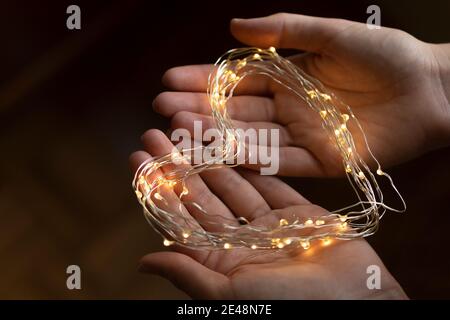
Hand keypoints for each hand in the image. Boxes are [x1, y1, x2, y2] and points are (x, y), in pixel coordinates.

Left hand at [129, 129, 406, 298]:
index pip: (180, 219)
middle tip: (154, 132)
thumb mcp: (231, 294)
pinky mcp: (297, 213)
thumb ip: (190, 275)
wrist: (356, 301)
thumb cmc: (292, 305)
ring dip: (209, 158)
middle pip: (201, 196)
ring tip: (186, 129)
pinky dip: (252, 163)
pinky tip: (230, 142)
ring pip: (233, 185)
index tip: (138, 158)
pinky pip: (270, 182)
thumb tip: (143, 263)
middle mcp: (242, 243)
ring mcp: (270, 226)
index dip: (158, 189)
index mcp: (221, 264)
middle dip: (177, 165)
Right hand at [153, 13, 449, 176]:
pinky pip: (279, 162)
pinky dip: (250, 159)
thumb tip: (233, 26)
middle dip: (198, 108)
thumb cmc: (385, 55)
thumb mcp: (331, 34)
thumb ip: (284, 31)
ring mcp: (302, 137)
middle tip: (162, 107)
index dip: (203, 79)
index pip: (236, 80)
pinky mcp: (320, 162)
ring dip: (216, 135)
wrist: (430, 91)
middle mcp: (289, 109)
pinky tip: (220, 154)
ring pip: (250, 137)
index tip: (169, 78)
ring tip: (179, 130)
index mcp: (289, 77)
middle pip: (236, 111)